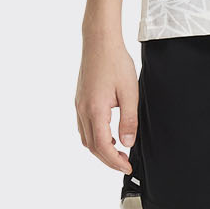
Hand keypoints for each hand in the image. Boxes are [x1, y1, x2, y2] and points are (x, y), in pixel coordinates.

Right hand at [74, 37, 138, 171]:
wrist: (99, 42)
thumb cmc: (115, 63)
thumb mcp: (130, 93)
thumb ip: (129, 120)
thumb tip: (127, 143)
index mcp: (95, 110)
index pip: (102, 146)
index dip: (114, 161)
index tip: (127, 166)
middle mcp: (83, 110)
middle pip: (91, 146)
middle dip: (108, 159)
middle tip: (125, 163)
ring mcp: (79, 105)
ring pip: (86, 138)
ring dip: (100, 149)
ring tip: (118, 152)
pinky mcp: (80, 100)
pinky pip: (84, 126)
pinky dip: (95, 137)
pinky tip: (109, 134)